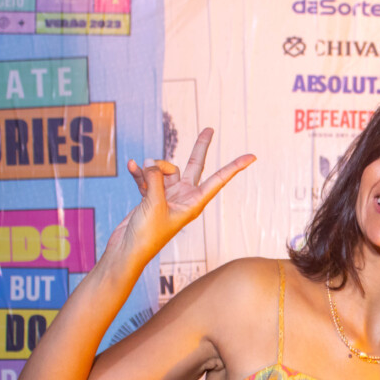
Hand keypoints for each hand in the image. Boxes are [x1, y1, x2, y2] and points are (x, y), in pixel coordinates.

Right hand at [108, 128, 255, 259]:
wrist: (127, 250)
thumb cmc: (146, 235)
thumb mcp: (154, 203)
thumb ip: (155, 178)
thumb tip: (150, 161)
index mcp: (194, 203)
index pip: (219, 180)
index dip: (235, 167)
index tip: (252, 156)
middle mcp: (184, 197)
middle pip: (194, 166)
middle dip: (200, 147)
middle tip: (210, 128)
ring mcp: (168, 196)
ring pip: (164, 169)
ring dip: (152, 167)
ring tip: (142, 171)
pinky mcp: (151, 196)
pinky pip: (148, 176)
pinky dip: (139, 171)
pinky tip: (131, 166)